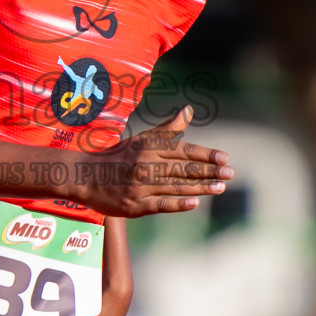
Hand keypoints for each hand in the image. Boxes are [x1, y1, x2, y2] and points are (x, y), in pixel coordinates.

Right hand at [78, 105, 234, 216]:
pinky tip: (195, 203)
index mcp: (149, 148)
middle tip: (230, 174)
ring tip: (220, 188)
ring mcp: (141, 186)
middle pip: (183, 169)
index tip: (225, 158)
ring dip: (200, 188)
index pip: (183, 150)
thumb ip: (167, 128)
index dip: (206, 155)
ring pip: (176, 187)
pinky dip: (178, 204)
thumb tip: (188, 110)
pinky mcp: (135, 205)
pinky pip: (160, 204)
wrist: (85, 176)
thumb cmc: (118, 156)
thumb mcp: (141, 138)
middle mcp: (146, 165)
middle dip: (209, 171)